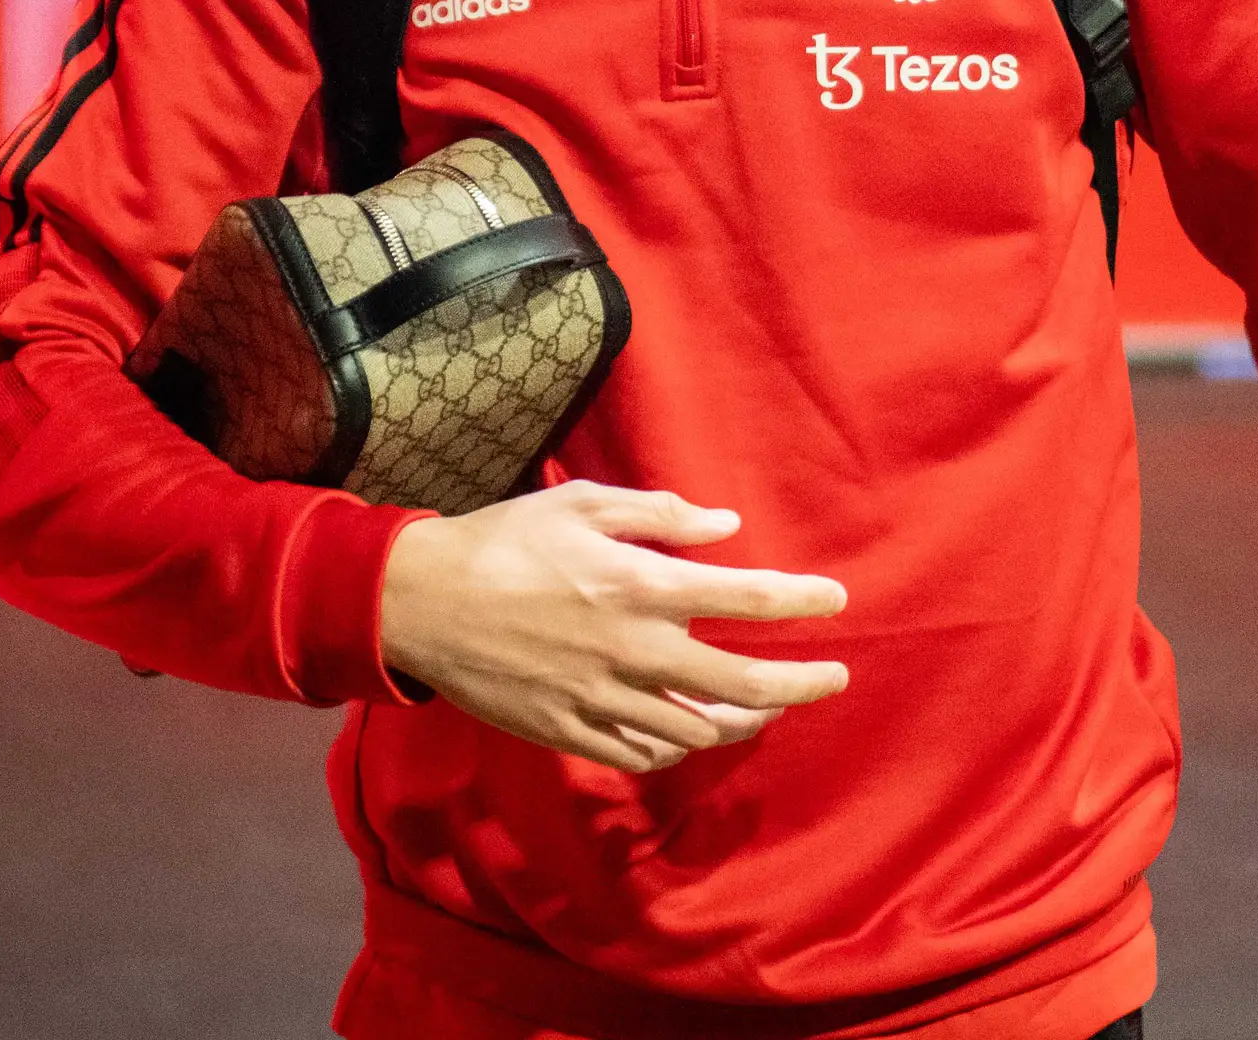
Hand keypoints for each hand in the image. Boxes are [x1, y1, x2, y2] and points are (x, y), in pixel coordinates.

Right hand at [376, 482, 848, 771]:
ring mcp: (605, 699)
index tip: (836, 600)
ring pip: (700, 730)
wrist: (421, 603)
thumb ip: (659, 514)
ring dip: (744, 719)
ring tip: (766, 706)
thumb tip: (726, 527)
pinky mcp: (573, 731)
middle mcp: (634, 650)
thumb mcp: (579, 504)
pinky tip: (690, 729)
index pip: (747, 599)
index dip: (801, 600)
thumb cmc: (503, 541)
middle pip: (744, 683)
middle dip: (803, 683)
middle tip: (834, 677)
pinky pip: (645, 753)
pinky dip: (678, 745)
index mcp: (640, 586)